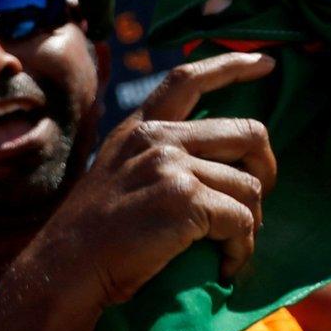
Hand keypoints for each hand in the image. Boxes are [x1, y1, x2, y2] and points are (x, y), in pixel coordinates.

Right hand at [25, 52, 278, 308]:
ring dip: (250, 223)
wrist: (64, 268)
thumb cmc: (92, 238)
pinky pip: (242, 221)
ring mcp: (171, 166)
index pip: (188, 80)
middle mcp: (156, 138)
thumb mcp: (115, 176)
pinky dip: (242, 249)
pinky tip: (227, 265)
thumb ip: (155, 158)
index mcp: (139, 130)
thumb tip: (215, 166)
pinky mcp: (185, 199)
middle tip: (257, 201)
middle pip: (248, 133)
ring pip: (250, 186)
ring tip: (230, 247)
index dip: (232, 65)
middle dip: (266, 169)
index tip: (265, 62)